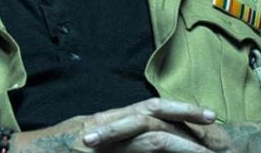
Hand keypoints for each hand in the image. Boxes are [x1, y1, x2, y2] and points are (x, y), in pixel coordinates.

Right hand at [12, 97, 218, 152]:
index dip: (176, 111)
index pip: (148, 111)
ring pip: (147, 126)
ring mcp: (100, 135)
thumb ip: (110, 141)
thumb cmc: (47, 152)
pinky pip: (131, 142)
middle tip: (213, 119)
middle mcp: (106, 124)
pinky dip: (154, 143)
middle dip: (184, 114)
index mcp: (106, 122)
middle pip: (152, 111)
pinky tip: (173, 147)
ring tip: (205, 136)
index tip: (202, 118)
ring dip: (178, 131)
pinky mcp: (95, 146)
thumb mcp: (84, 144)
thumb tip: (135, 145)